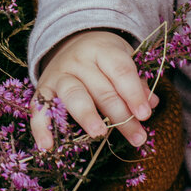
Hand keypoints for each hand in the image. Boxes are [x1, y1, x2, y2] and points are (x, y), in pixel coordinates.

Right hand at [30, 30, 158, 152]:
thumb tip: (151, 104)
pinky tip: (48, 146)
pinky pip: (39, 108)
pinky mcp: (42, 89)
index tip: (145, 114)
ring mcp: (59, 74)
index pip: (120, 71)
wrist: (69, 43)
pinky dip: (41, 128)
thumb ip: (136, 82)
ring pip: (74, 96)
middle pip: (102, 90)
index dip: (133, 93)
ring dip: (87, 116)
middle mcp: (79, 60)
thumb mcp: (122, 61)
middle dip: (121, 116)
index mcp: (102, 49)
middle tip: (137, 137)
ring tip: (100, 134)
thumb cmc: (103, 59)